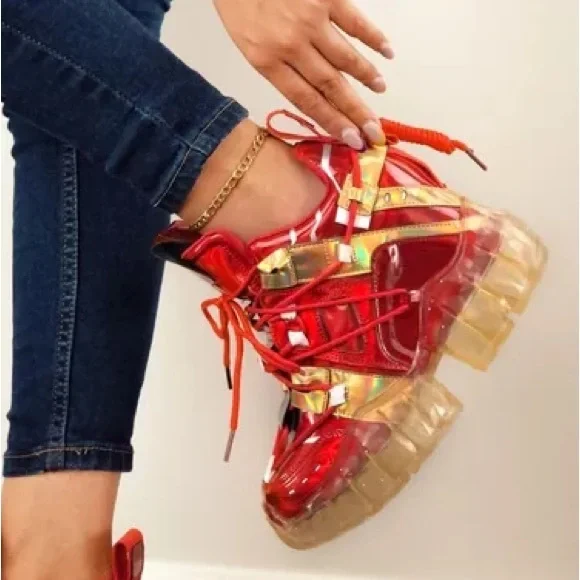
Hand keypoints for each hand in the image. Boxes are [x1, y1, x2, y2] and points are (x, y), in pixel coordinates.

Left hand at [213, 0, 392, 147]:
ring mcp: (310, 19)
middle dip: (355, 113)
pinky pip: (355, 21)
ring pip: (345, 58)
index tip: (352, 139)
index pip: (306, 100)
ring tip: (379, 90)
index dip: (332, 122)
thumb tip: (315, 90)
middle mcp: (290, 44)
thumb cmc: (238, 1)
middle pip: (330, 86)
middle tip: (375, 131)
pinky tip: (387, 52)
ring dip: (366, 77)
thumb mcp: (247, 42)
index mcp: (266, 60)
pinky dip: (373, 38)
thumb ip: (277, 66)